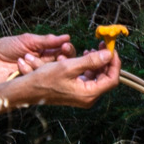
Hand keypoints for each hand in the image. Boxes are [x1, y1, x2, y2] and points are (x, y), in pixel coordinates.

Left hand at [0, 33, 73, 86]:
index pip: (62, 53)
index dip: (67, 50)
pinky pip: (37, 82)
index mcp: (43, 53)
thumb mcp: (27, 40)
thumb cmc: (4, 48)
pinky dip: (34, 74)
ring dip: (47, 66)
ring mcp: (37, 76)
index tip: (67, 46)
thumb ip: (47, 40)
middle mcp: (42, 65)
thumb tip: (67, 36)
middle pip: (61, 65)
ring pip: (51, 74)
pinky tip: (27, 66)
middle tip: (61, 56)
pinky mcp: (29, 86)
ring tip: (38, 59)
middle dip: (63, 60)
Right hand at [4, 47, 121, 109]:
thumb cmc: (45, 79)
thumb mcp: (68, 66)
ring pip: (97, 76)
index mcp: (89, 94)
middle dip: (105, 60)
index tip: (110, 49)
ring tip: (89, 50)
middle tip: (101, 45)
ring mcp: (83, 95)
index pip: (112, 79)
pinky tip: (81, 57)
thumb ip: (90, 61)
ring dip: (96, 62)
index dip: (114, 63)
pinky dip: (87, 67)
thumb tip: (108, 54)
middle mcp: (88, 97)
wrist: (28, 90)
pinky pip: (88, 78)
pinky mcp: (77, 92)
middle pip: (106, 77)